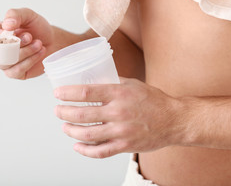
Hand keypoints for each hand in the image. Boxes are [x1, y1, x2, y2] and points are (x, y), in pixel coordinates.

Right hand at [0, 8, 53, 78]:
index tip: (11, 31)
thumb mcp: (28, 15)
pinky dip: (30, 60)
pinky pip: (17, 70)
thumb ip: (15, 15)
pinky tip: (40, 52)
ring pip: (8, 62)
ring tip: (38, 43)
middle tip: (29, 36)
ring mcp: (6, 63)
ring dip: (26, 51)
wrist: (53, 41)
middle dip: (15, 44)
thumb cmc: (38, 28)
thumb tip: (6, 25)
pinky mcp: (16, 73)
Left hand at [54, 77, 183, 157]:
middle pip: (82, 114)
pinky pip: (100, 151)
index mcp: (119, 93)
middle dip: (64, 113)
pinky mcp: (125, 146)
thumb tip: (93, 78)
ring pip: (87, 134)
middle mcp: (118, 112)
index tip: (57, 93)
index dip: (67, 93)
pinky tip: (77, 145)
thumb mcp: (132, 84)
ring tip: (64, 126)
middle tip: (57, 110)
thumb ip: (112, 82)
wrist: (174, 120)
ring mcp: (121, 131)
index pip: (86, 92)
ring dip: (70, 130)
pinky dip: (85, 150)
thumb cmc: (153, 100)